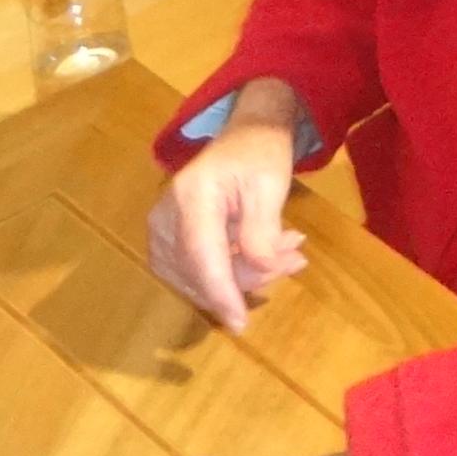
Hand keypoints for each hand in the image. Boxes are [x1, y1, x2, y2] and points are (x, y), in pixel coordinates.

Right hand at [148, 104, 307, 332]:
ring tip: (287, 250)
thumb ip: (262, 230)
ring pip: (198, 276)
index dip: (221, 293)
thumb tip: (260, 273)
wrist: (246, 131)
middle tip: (295, 259)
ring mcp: (162, 229)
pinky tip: (265, 253)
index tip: (240, 323)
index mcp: (192, 196)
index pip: (202, 256)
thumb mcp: (271, 185)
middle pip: (200, 271)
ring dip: (244, 274)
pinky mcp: (168, 239)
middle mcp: (166, 216)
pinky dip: (231, 270)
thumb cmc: (260, 151)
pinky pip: (196, 270)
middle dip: (248, 276)